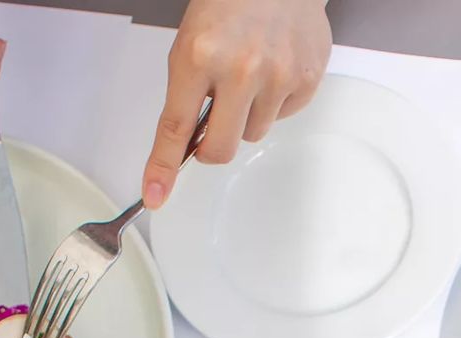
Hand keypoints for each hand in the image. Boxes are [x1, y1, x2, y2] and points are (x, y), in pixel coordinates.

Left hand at [143, 0, 332, 208]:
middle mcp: (238, 70)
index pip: (175, 126)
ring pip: (253, 133)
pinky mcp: (305, 81)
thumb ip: (190, 89)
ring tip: (251, 71)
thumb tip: (190, 141)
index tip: (156, 194)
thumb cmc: (232, 0)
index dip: (164, 166)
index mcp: (198, 55)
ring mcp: (276, 77)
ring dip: (248, 114)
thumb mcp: (194, 38)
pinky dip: (276, 99)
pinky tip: (275, 65)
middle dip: (213, 145)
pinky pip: (283, 116)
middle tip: (215, 120)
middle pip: (220, 148)